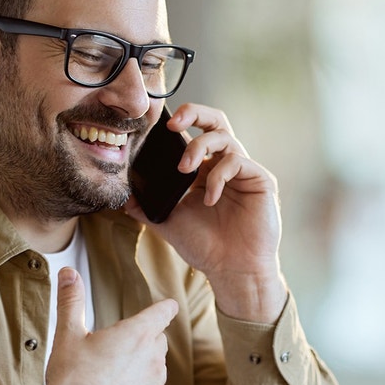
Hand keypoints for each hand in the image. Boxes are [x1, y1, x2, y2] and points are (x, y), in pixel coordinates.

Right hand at [35, 267, 177, 384]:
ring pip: (155, 369)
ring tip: (110, 375)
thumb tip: (68, 273)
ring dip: (141, 367)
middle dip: (144, 339)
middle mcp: (152, 360)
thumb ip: (71, 300)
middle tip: (118, 346)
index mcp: (136, 336)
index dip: (165, 307)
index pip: (163, 312)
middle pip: (158, 341)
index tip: (168, 305)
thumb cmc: (69, 380)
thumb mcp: (68, 335)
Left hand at [125, 103, 287, 322]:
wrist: (232, 271)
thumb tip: (123, 198)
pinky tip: (209, 198)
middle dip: (194, 112)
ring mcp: (244, 171)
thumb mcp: (169, 223)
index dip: (180, 124)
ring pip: (225, 136)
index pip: (194, 134)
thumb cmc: (206, 248)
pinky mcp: (260, 180)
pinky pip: (238, 161)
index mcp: (205, 170)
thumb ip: (147, 208)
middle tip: (173, 123)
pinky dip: (218, 176)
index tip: (157, 127)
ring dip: (199, 148)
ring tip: (184, 170)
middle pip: (215, 121)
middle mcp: (225, 165)